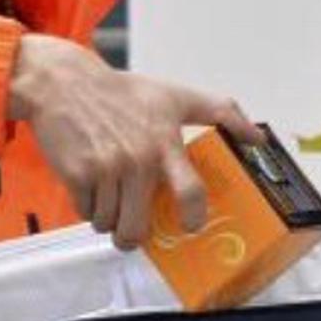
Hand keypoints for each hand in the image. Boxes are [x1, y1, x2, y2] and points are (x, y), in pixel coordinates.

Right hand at [10, 34, 258, 248]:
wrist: (63, 83)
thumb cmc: (121, 92)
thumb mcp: (175, 95)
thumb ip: (221, 112)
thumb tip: (257, 137)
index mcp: (164, 142)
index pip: (189, 191)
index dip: (193, 218)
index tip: (191, 227)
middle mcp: (137, 159)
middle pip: (137, 226)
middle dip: (134, 237)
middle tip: (134, 231)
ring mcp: (105, 169)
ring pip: (110, 224)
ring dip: (109, 220)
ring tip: (109, 196)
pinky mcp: (77, 175)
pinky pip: (87, 214)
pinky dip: (88, 208)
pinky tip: (90, 185)